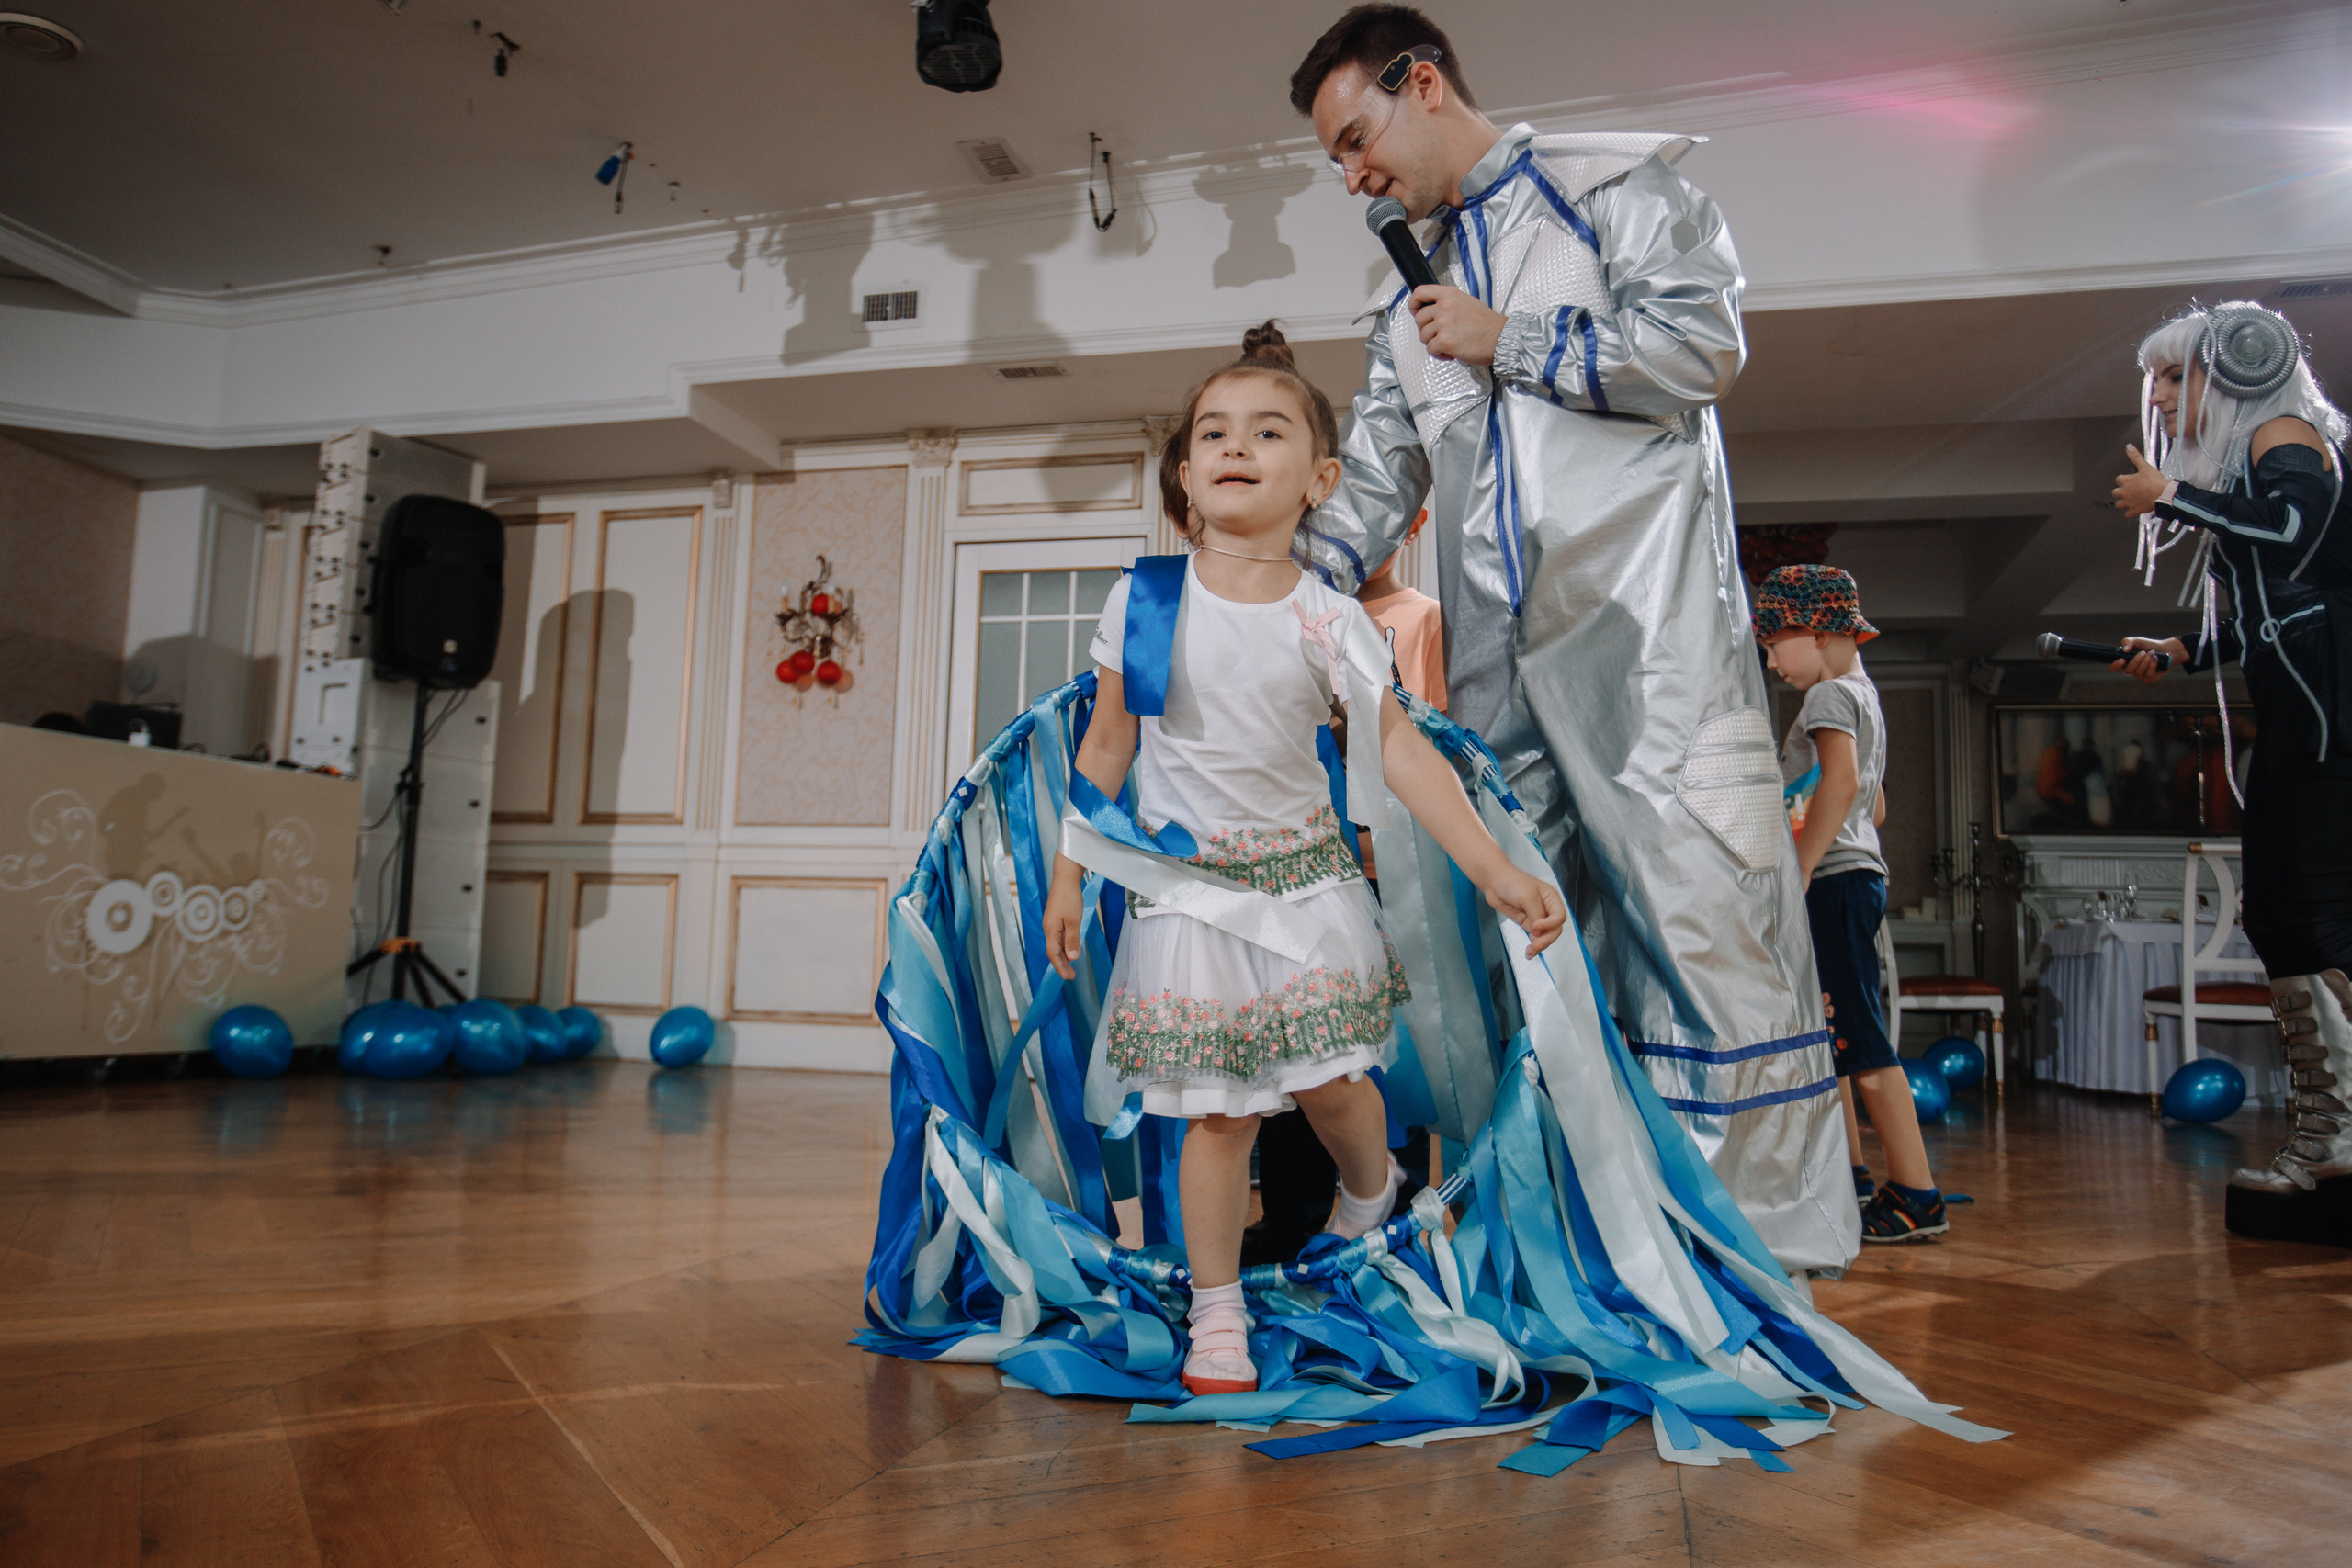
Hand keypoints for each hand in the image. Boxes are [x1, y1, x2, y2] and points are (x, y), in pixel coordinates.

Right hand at [1042, 866, 1084, 980]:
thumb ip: (1072, 940)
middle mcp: (1049, 928)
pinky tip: (1070, 949)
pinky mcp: (1056, 918)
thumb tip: (1072, 957)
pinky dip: (1064, 946)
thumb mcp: (1074, 921)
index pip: (1053, 954)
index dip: (1060, 967)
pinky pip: (1059, 937)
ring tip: (1071, 966)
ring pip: (1056, 944)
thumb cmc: (1069, 898)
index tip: (1068, 977)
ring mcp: (1052, 923)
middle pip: (1053, 951)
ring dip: (1063, 956)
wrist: (1065, 878)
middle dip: (1062, 965)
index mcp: (1051, 930)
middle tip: (1071, 976)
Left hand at [1410, 285, 1504, 365]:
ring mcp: (1444, 323)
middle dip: (1427, 330)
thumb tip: (1432, 310)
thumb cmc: (1487, 324)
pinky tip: (1451, 353)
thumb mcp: (1466, 302)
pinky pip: (1431, 349)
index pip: (1419, 293)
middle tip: (1440, 335)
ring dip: (1434, 343)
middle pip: (1419, 319)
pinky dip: (1439, 354)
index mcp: (1449, 295)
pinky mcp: (1445, 340)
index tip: (1417, 312)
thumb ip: (1447, 303)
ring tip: (1449, 345)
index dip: (1414, 305)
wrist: (1501, 338)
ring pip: (1423, 336)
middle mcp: (1444, 306)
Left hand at [1482, 867, 1566, 956]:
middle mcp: (1547, 909)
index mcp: (1551, 898)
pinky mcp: (1526, 923)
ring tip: (1530, 952)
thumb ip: (1536, 915)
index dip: (1550, 924)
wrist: (1493, 882)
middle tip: (1534, 946)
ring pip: (1545, 935)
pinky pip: (1534, 937)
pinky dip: (1533, 945)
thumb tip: (1538, 933)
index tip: (1535, 926)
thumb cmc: (1512, 882)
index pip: (1559, 916)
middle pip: (1554, 929)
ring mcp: (1537, 917)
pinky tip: (1529, 951)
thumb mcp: (1527, 897)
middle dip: (1546, 939)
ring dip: (1539, 945)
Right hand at [2108, 635, 2185, 683]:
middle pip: (2128, 670)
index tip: (2122, 660)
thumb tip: (2125, 650)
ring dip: (2146, 660)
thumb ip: (2127, 641)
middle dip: (2136, 660)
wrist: (2165, 649)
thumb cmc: (2148, 646)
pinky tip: (2156, 658)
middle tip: (2143, 652)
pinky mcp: (2149, 679)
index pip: (2113, 667)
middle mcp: (2131, 670)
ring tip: (2152, 653)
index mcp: (2124, 662)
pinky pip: (2148, 674)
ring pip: (2138, 672)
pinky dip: (2152, 664)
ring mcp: (2140, 676)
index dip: (2115, 665)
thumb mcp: (2137, 640)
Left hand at [2111, 444, 2168, 516]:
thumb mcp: (2145, 466)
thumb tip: (2128, 446)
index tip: (2128, 480)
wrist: (2162, 494)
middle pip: (2115, 493)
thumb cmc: (2154, 481)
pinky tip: (2133, 511)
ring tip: (2128, 501)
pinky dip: (2129, 513)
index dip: (2123, 479)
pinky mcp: (2134, 511)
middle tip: (2126, 491)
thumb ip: (2135, 457)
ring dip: (2122, 503)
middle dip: (2119, 492)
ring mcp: (2128, 502)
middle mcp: (2124, 492)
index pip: (2118, 479)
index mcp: (2126, 481)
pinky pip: (2127, 515)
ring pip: (2118, 505)